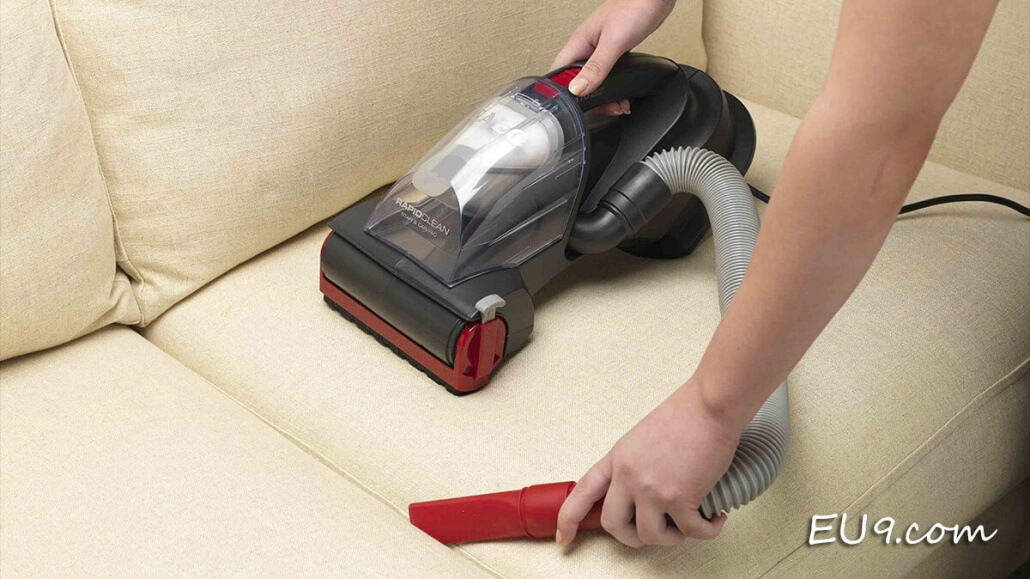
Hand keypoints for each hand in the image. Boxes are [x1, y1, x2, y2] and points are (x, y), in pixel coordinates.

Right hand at [551, 0, 676, 114]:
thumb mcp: (613, 42)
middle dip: (589, 98)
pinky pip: (606, 76)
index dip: (560, 92)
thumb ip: (596, 68)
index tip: (573, 107)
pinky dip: (614, 88)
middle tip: (603, 108)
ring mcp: (600, 50)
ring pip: (592, 80)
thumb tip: (578, 89)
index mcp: (579, 42)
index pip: (558, 72)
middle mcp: (587, 47)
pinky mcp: (614, 52)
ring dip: (604, 96)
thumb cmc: (634, 7)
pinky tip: (622, 94)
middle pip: (576, 81)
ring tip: (618, 104)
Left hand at [556, 378, 737, 546]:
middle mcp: (628, 476)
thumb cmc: (685, 413)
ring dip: (671, 537)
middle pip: (613, 524)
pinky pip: (692, 532)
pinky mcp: (681, 498)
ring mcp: (652, 490)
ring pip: (650, 535)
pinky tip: (715, 519)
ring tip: (688, 523)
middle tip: (652, 532)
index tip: (565, 538)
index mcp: (617, 459)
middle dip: (630, 537)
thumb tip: (642, 489)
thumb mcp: (643, 437)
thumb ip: (635, 464)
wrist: (710, 405)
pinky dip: (707, 530)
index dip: (569, 519)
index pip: (583, 492)